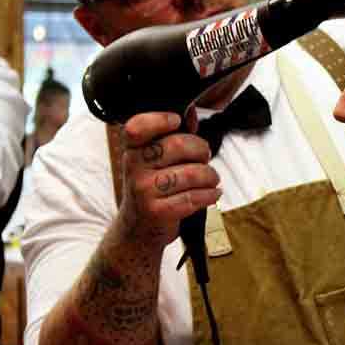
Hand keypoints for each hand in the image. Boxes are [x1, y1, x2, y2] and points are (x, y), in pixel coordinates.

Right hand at [119, 109, 220, 248]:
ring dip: (210, 176)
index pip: (138, 127)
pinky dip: (210, 195)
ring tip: (212, 179)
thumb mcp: (153, 161)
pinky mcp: (157, 211)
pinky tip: (213, 194)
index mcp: (132, 150)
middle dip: (201, 149)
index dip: (160, 119)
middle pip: (178, 145)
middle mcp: (133, 167)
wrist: (137, 230)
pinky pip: (194, 197)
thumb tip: (191, 113)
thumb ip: (172, 136)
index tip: (177, 122)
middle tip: (205, 157)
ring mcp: (143, 190)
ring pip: (192, 173)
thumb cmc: (153, 188)